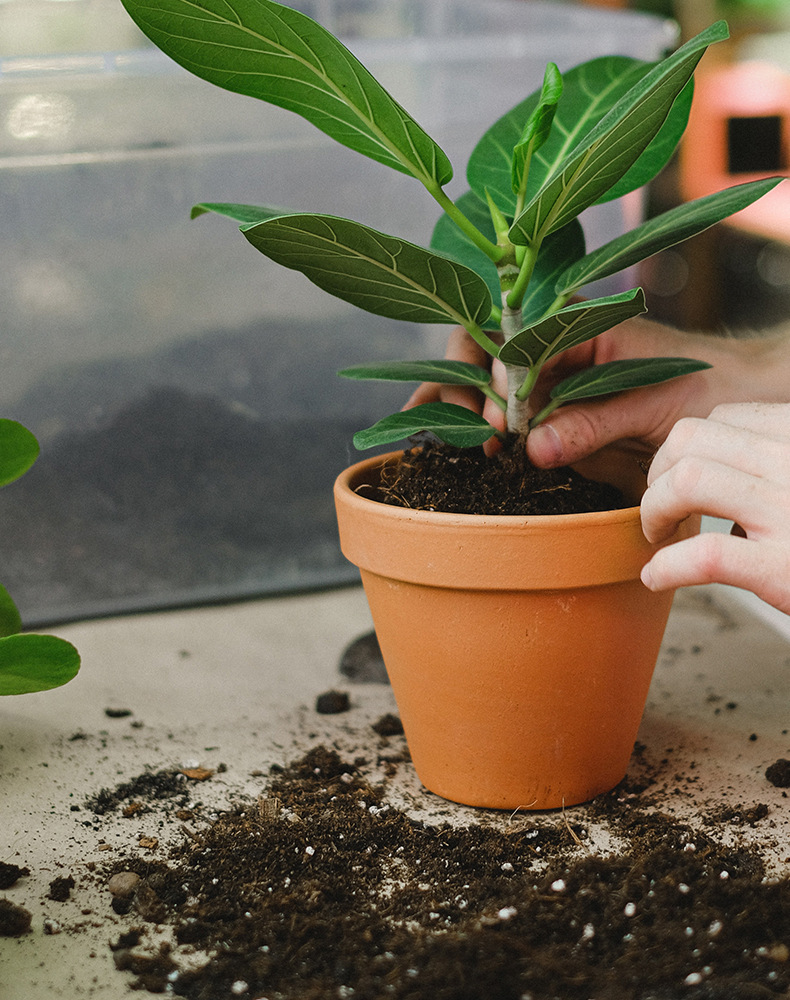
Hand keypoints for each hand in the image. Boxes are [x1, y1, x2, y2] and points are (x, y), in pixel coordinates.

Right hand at [407, 317, 789, 465]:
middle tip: (471, 432)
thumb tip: (532, 448)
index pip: (516, 338)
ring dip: (456, 409)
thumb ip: (593, 422)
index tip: (501, 422)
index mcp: (578, 323)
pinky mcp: (545, 418)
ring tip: (444, 440)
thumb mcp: (652, 402)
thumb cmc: (702, 387)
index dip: (498, 378)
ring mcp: (544, 382)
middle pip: (481, 349)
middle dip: (462, 385)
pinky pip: (497, 418)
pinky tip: (437, 440)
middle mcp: (551, 347)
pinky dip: (467, 427)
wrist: (729, 405)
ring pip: (479, 383)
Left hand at [640, 403, 789, 614]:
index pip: (725, 418)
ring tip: (659, 536)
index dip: (687, 450)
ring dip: (655, 510)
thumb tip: (719, 479)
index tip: (680, 479)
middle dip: (659, 473)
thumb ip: (777, 469)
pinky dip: (667, 566)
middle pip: (691, 439)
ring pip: (687, 480)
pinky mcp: (785, 568)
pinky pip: (704, 554)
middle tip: (662, 509)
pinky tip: (658, 577)